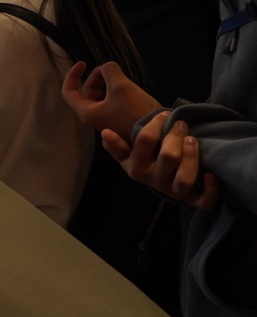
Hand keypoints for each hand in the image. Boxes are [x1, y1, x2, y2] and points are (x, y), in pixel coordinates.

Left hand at [61, 61, 159, 138]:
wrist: (159, 131)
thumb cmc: (136, 111)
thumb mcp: (120, 85)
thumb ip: (109, 70)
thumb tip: (108, 67)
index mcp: (87, 112)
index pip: (68, 92)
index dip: (72, 75)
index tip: (82, 63)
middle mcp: (94, 117)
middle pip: (87, 91)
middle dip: (96, 77)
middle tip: (109, 70)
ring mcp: (107, 119)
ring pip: (100, 95)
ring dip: (106, 82)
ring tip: (119, 76)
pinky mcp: (120, 118)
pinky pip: (111, 100)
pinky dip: (115, 89)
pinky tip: (125, 85)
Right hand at [102, 114, 219, 209]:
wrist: (164, 182)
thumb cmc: (147, 162)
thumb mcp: (128, 155)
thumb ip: (116, 146)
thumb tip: (106, 132)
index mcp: (135, 169)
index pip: (144, 141)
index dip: (155, 124)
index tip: (164, 115)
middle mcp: (154, 181)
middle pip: (168, 157)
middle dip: (177, 136)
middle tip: (181, 124)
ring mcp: (174, 192)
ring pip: (185, 179)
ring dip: (192, 157)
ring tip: (193, 140)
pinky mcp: (192, 200)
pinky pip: (203, 201)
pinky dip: (210, 189)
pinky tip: (211, 174)